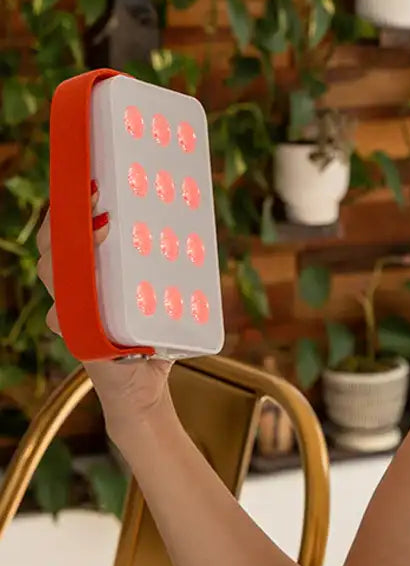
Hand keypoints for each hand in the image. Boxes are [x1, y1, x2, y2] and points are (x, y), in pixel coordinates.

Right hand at [35, 183, 174, 440]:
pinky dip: (72, 305)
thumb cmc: (155, 336)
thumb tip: (200, 220)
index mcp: (92, 271)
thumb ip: (170, 263)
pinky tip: (86, 293)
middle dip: (68, 217)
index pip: (70, 230)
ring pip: (55, 274)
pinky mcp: (79, 338)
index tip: (92, 178)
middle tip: (99, 195)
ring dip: (72, 250)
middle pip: (54, 244)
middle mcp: (75, 288)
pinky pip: (64, 318)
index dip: (72, 204)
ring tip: (102, 228)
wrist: (147, 388)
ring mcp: (72, 312)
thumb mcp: (166, 292)